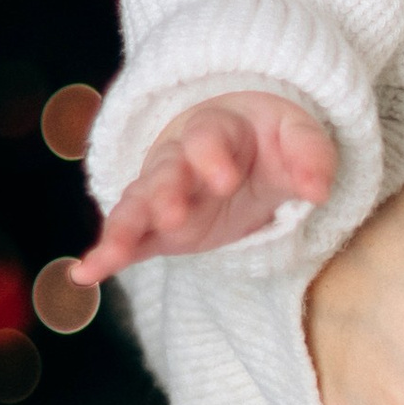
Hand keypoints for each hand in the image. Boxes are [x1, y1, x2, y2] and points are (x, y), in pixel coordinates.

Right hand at [74, 94, 337, 285]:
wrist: (241, 148)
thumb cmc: (268, 141)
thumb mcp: (296, 139)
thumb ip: (310, 157)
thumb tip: (319, 189)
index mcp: (216, 130)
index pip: (208, 137)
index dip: (212, 155)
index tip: (226, 178)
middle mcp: (179, 158)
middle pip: (165, 170)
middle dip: (166, 190)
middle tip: (173, 212)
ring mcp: (162, 193)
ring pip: (138, 204)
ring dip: (126, 226)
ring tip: (113, 251)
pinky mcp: (156, 228)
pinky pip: (129, 238)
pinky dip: (107, 254)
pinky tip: (84, 274)